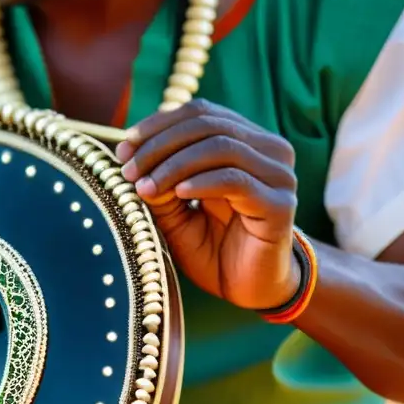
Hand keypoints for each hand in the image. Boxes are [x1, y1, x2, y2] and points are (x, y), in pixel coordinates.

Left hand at [117, 99, 300, 309]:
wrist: (247, 290)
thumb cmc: (212, 249)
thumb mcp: (175, 214)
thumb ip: (159, 185)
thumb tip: (131, 160)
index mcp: (245, 142)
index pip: (200, 113)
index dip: (158, 125)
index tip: (123, 149)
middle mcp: (268, 151)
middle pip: (207, 125)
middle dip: (160, 145)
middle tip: (129, 170)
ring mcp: (278, 176)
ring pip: (221, 147)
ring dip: (174, 164)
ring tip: (146, 187)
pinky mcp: (280, 204)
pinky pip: (236, 180)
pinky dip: (201, 182)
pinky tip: (177, 193)